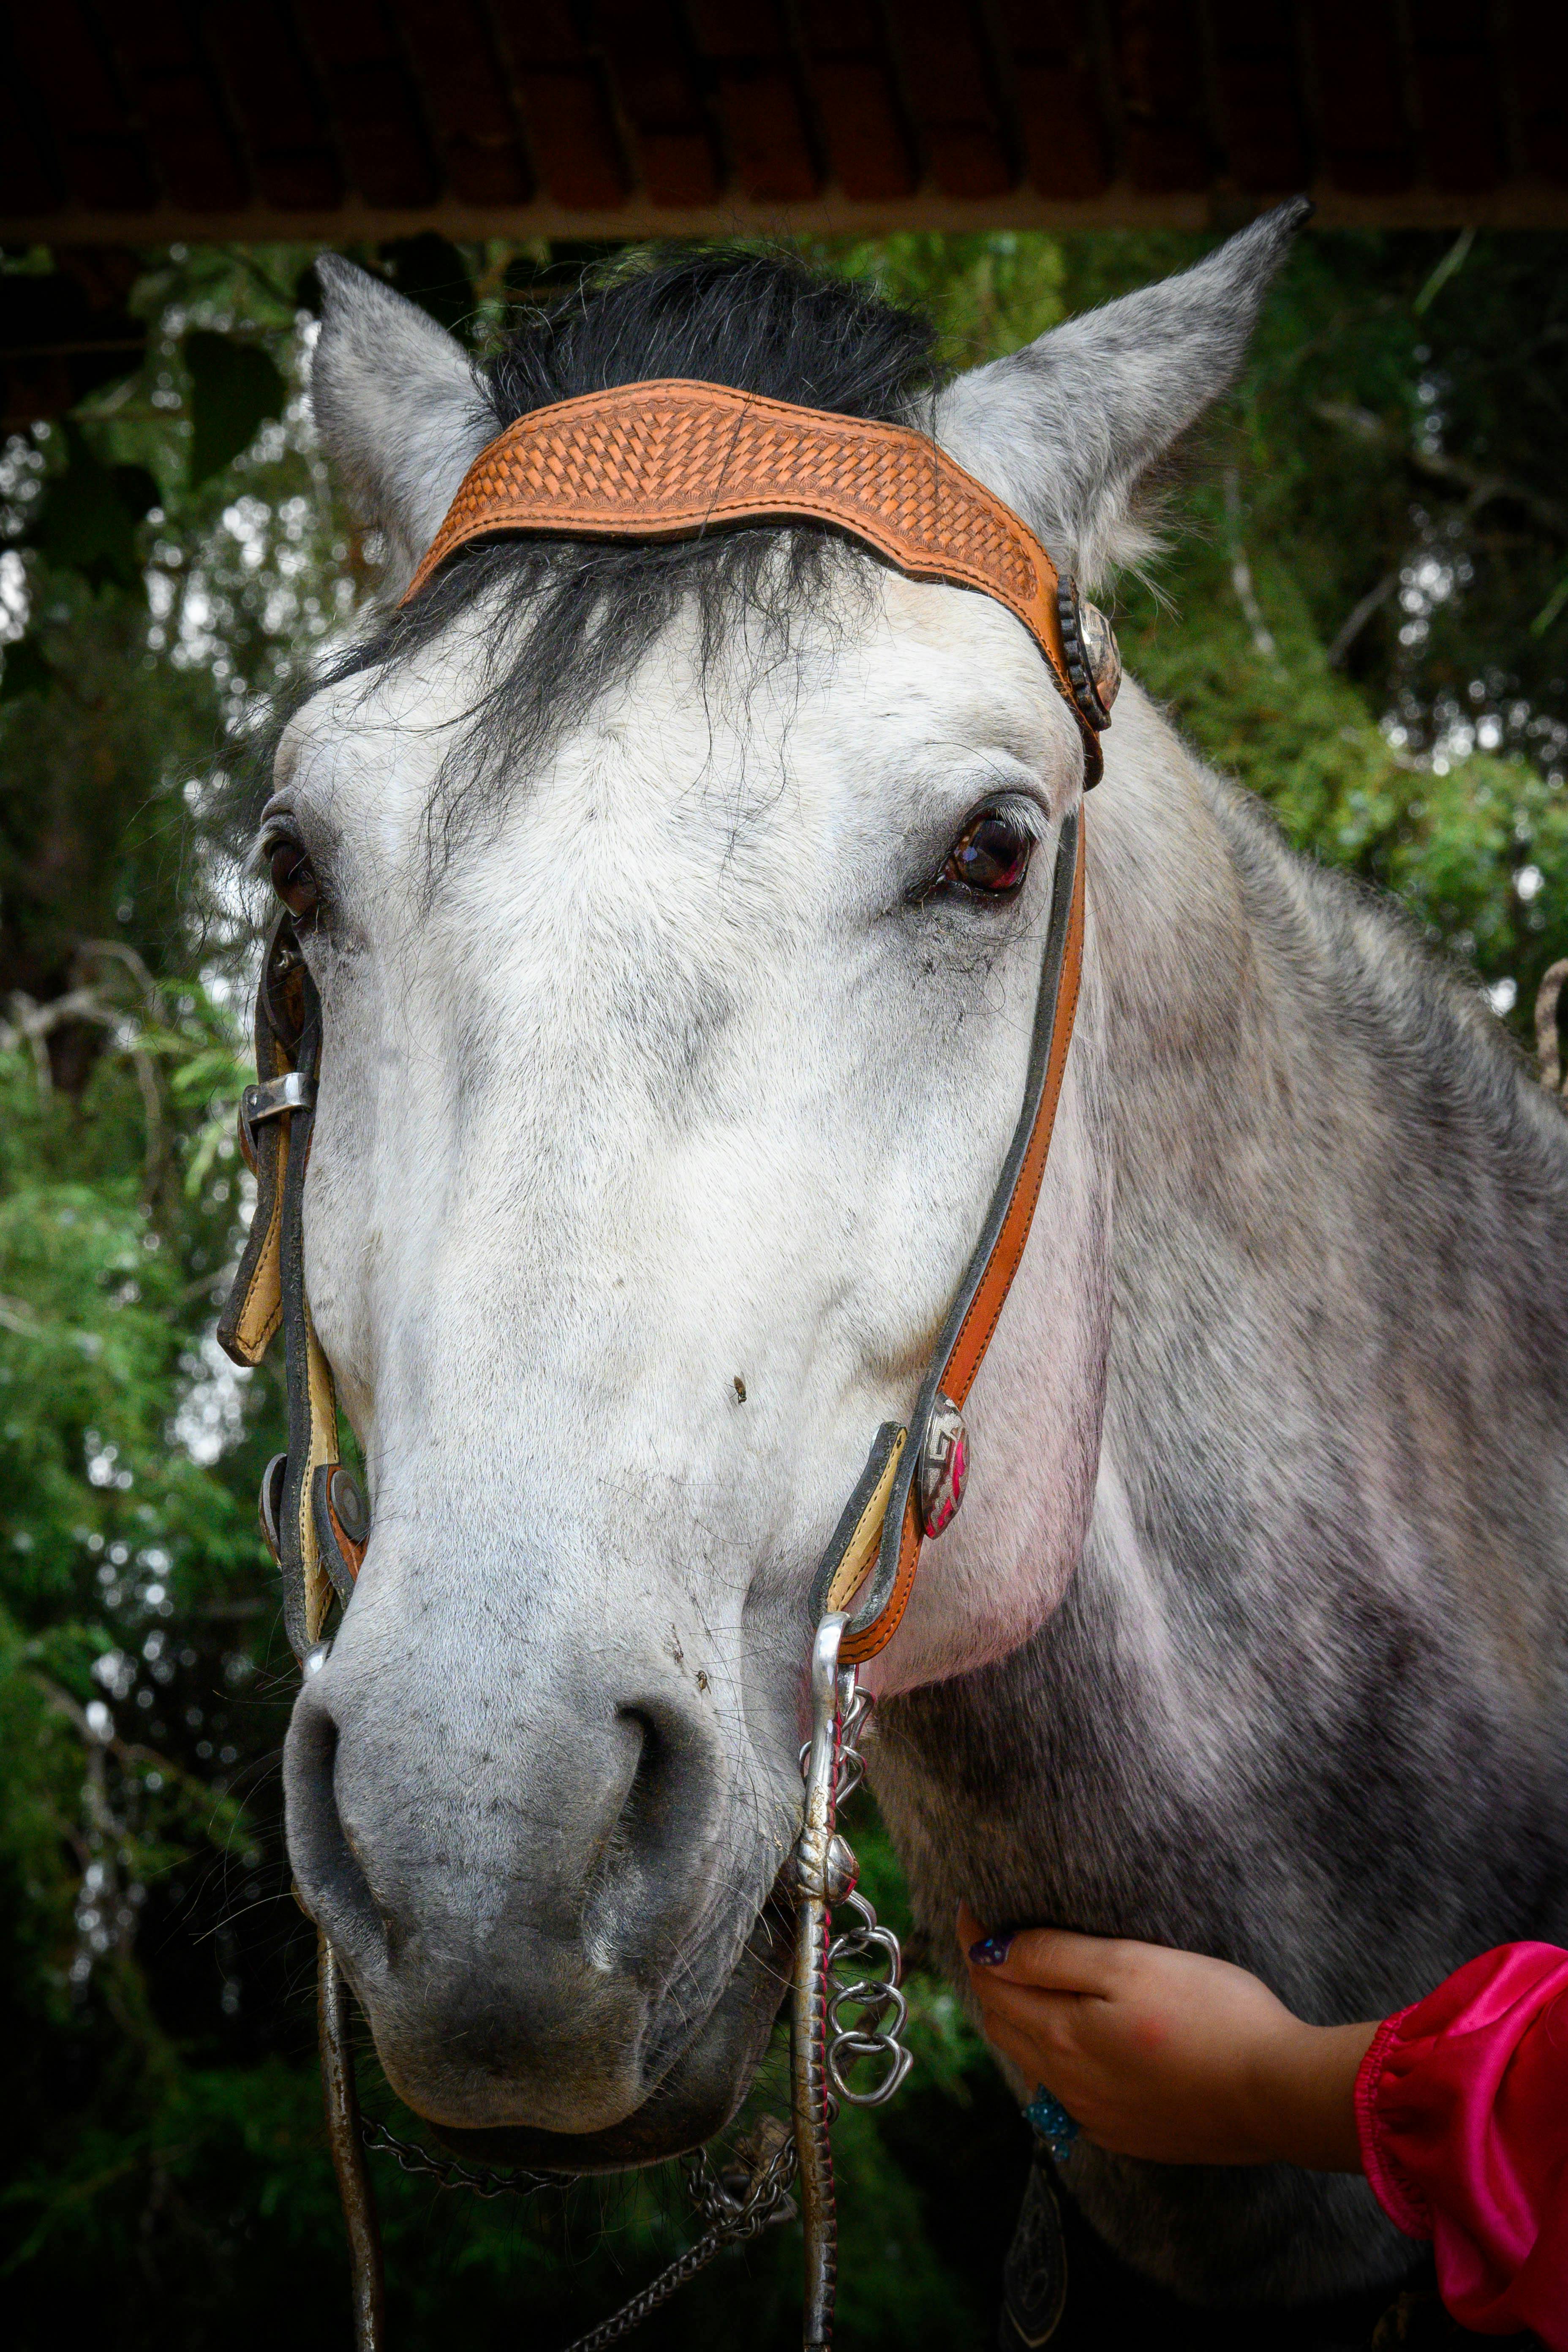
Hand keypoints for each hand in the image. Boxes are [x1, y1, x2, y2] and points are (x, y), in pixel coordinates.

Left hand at [957, 1903, 1375, 2168]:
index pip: (991, 1981)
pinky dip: (1056, 2062)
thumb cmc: (1212, 2016)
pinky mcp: (1127, 2134)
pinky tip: (1080, 2042)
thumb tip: (988, 1950)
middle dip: (992, 1980)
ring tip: (1032, 1984)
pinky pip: (1068, 2097)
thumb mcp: (1128, 1964)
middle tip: (999, 1942)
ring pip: (1032, 2062)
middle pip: (1004, 2023)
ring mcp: (1096, 2116)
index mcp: (1060, 2035)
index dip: (976, 1939)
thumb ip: (1053, 1956)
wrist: (1277, 2094)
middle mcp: (1066, 2084)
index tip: (971, 1909)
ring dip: (1021, 2021)